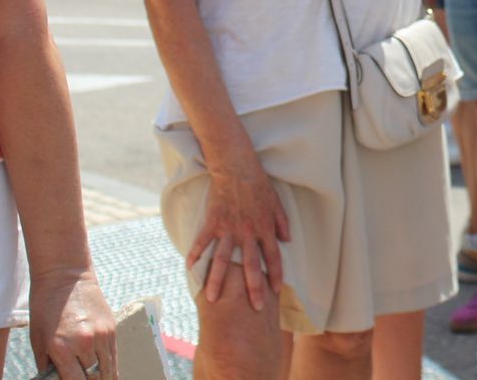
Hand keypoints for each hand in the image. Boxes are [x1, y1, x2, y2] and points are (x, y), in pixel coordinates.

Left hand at [28, 267, 118, 379]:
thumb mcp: (38, 341)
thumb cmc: (45, 308)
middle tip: (82, 378)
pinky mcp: (112, 329)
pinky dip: (110, 368)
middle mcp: (85, 344)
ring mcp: (102, 336)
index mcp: (62, 348)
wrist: (65, 277)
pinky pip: (114, 357)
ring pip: (108, 371)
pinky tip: (105, 375)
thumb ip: (47, 367)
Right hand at [187, 154, 290, 311]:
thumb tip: (287, 240)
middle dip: (253, 288)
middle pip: (250, 265)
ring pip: (223, 259)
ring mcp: (228, 229)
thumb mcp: (276, 202)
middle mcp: (247, 232)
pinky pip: (202, 241)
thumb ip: (282, 222)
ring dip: (218, 280)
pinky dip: (195, 254)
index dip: (275, 274)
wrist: (237, 167)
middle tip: (254, 308)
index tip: (276, 291)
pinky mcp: (213, 222)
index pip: (272, 256)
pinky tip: (190, 269)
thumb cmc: (259, 184)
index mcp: (264, 228)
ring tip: (213, 299)